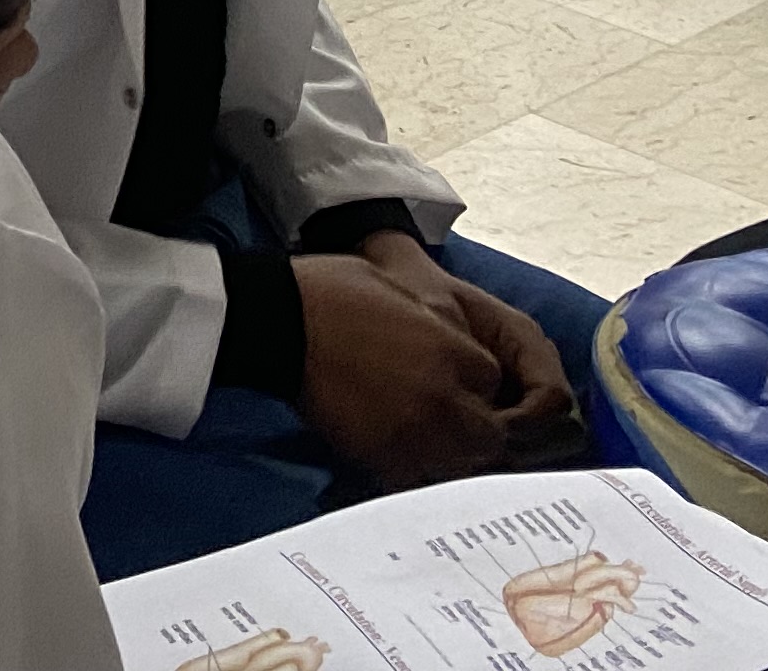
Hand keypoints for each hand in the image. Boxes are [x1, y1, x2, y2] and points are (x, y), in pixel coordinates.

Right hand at [294, 249, 573, 488]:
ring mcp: (415, 432)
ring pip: (459, 463)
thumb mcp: (398, 288)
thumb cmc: (330, 293)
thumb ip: (438, 324)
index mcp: (453, 352)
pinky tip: (398, 455)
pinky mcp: (381, 456)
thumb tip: (451, 343)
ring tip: (423, 441)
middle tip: (444, 416)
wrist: (275, 321)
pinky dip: (413, 472)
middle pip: (488, 432)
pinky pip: (416, 479)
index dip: (472, 380)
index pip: (492, 381)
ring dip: (448, 453)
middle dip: (473, 425)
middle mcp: (445, 398)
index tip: (449, 377)